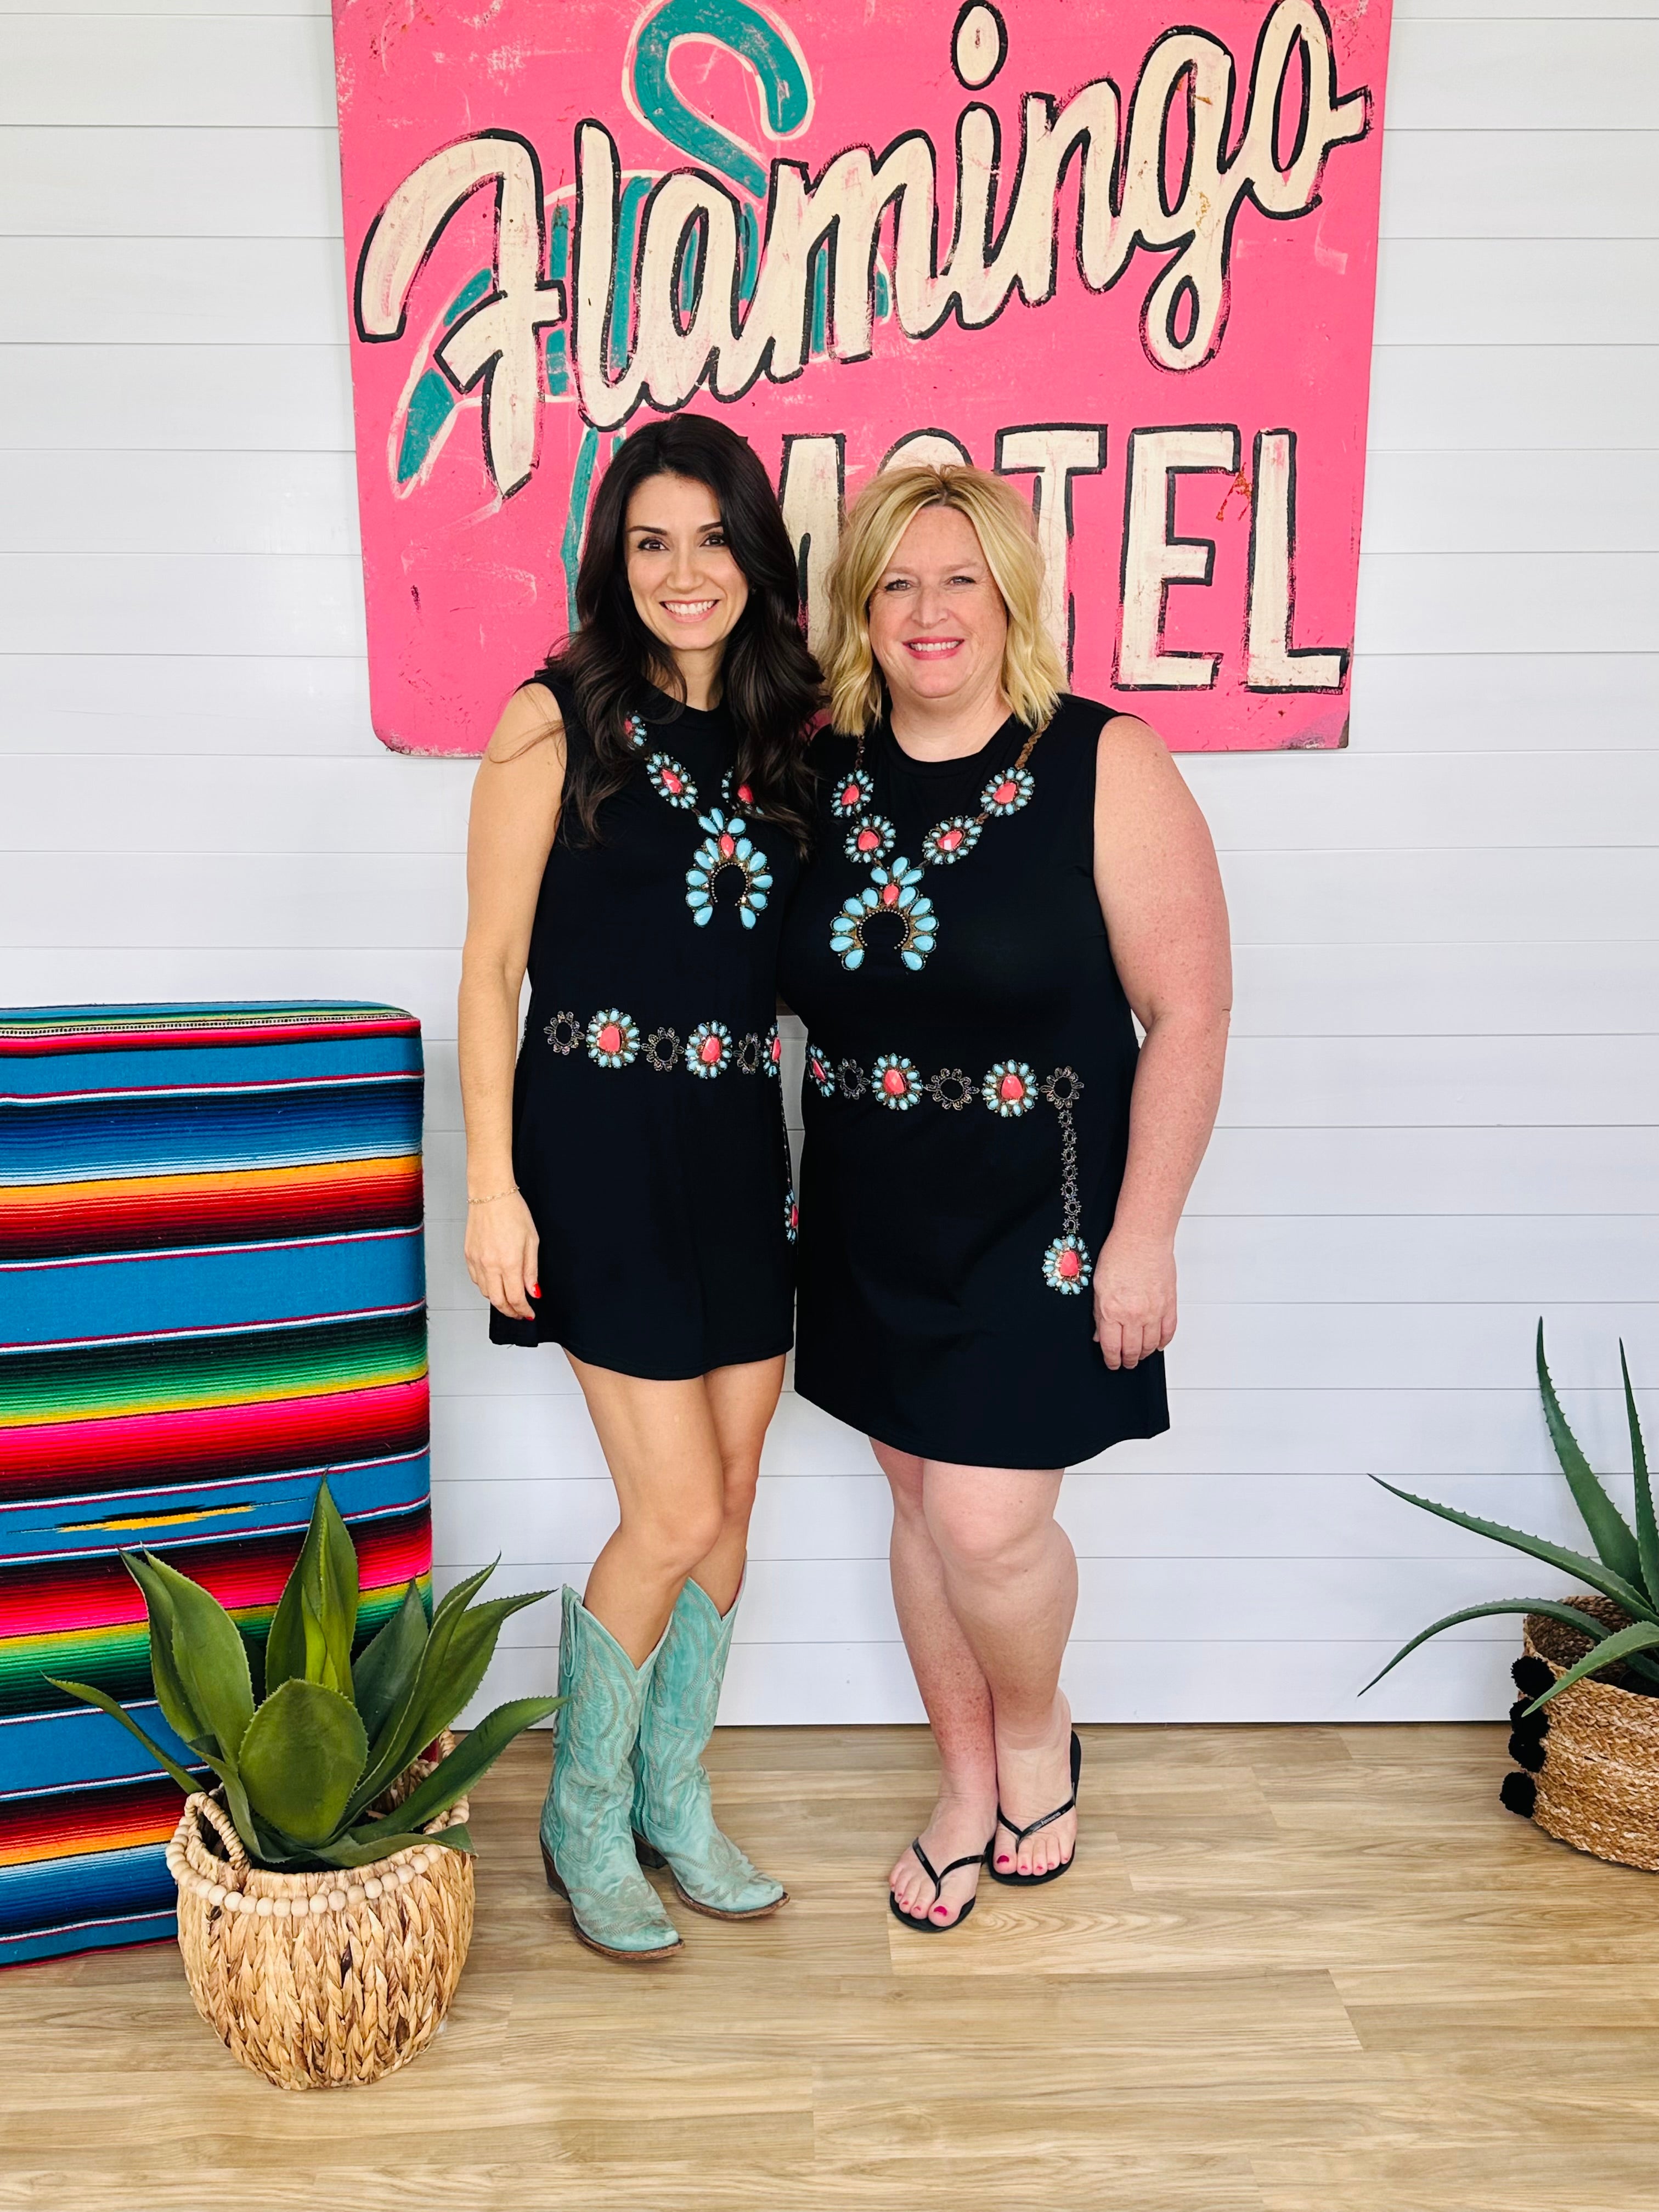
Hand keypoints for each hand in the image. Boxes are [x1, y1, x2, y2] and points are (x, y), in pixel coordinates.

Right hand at [464, 1189, 539, 1319]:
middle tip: (519, 1313)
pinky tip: (495, 1284)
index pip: (515, 1298)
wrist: (490, 1194)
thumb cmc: (513, 1212)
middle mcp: (490, 1265)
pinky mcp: (468, 1255)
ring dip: (498, 1300)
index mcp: (508, 1262)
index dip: (523, 1310)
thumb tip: (533, 1291)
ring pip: (485, 1292)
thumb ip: (531, 1270)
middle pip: (498, 1301)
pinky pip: (476, 1280)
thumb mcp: (532, 1241)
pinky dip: (486, 1287)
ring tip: (509, 1300)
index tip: (529, 1313)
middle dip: (510, 1311)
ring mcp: (476, 1261)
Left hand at [1092, 1227, 1175, 1368]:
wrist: (1142, 1238)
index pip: (1112, 1347)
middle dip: (1128, 1361)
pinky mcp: (1169, 1305)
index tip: (1112, 1364)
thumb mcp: (1097, 1286)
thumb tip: (1100, 1335)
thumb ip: (1098, 1314)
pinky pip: (1169, 1332)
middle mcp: (1134, 1315)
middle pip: (1133, 1350)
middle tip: (1127, 1363)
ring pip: (1151, 1345)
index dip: (1112, 1360)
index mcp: (1112, 1310)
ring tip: (1140, 1355)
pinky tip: (1158, 1344)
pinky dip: (1163, 1342)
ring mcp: (1154, 1311)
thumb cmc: (1119, 1254)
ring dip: (1145, 1354)